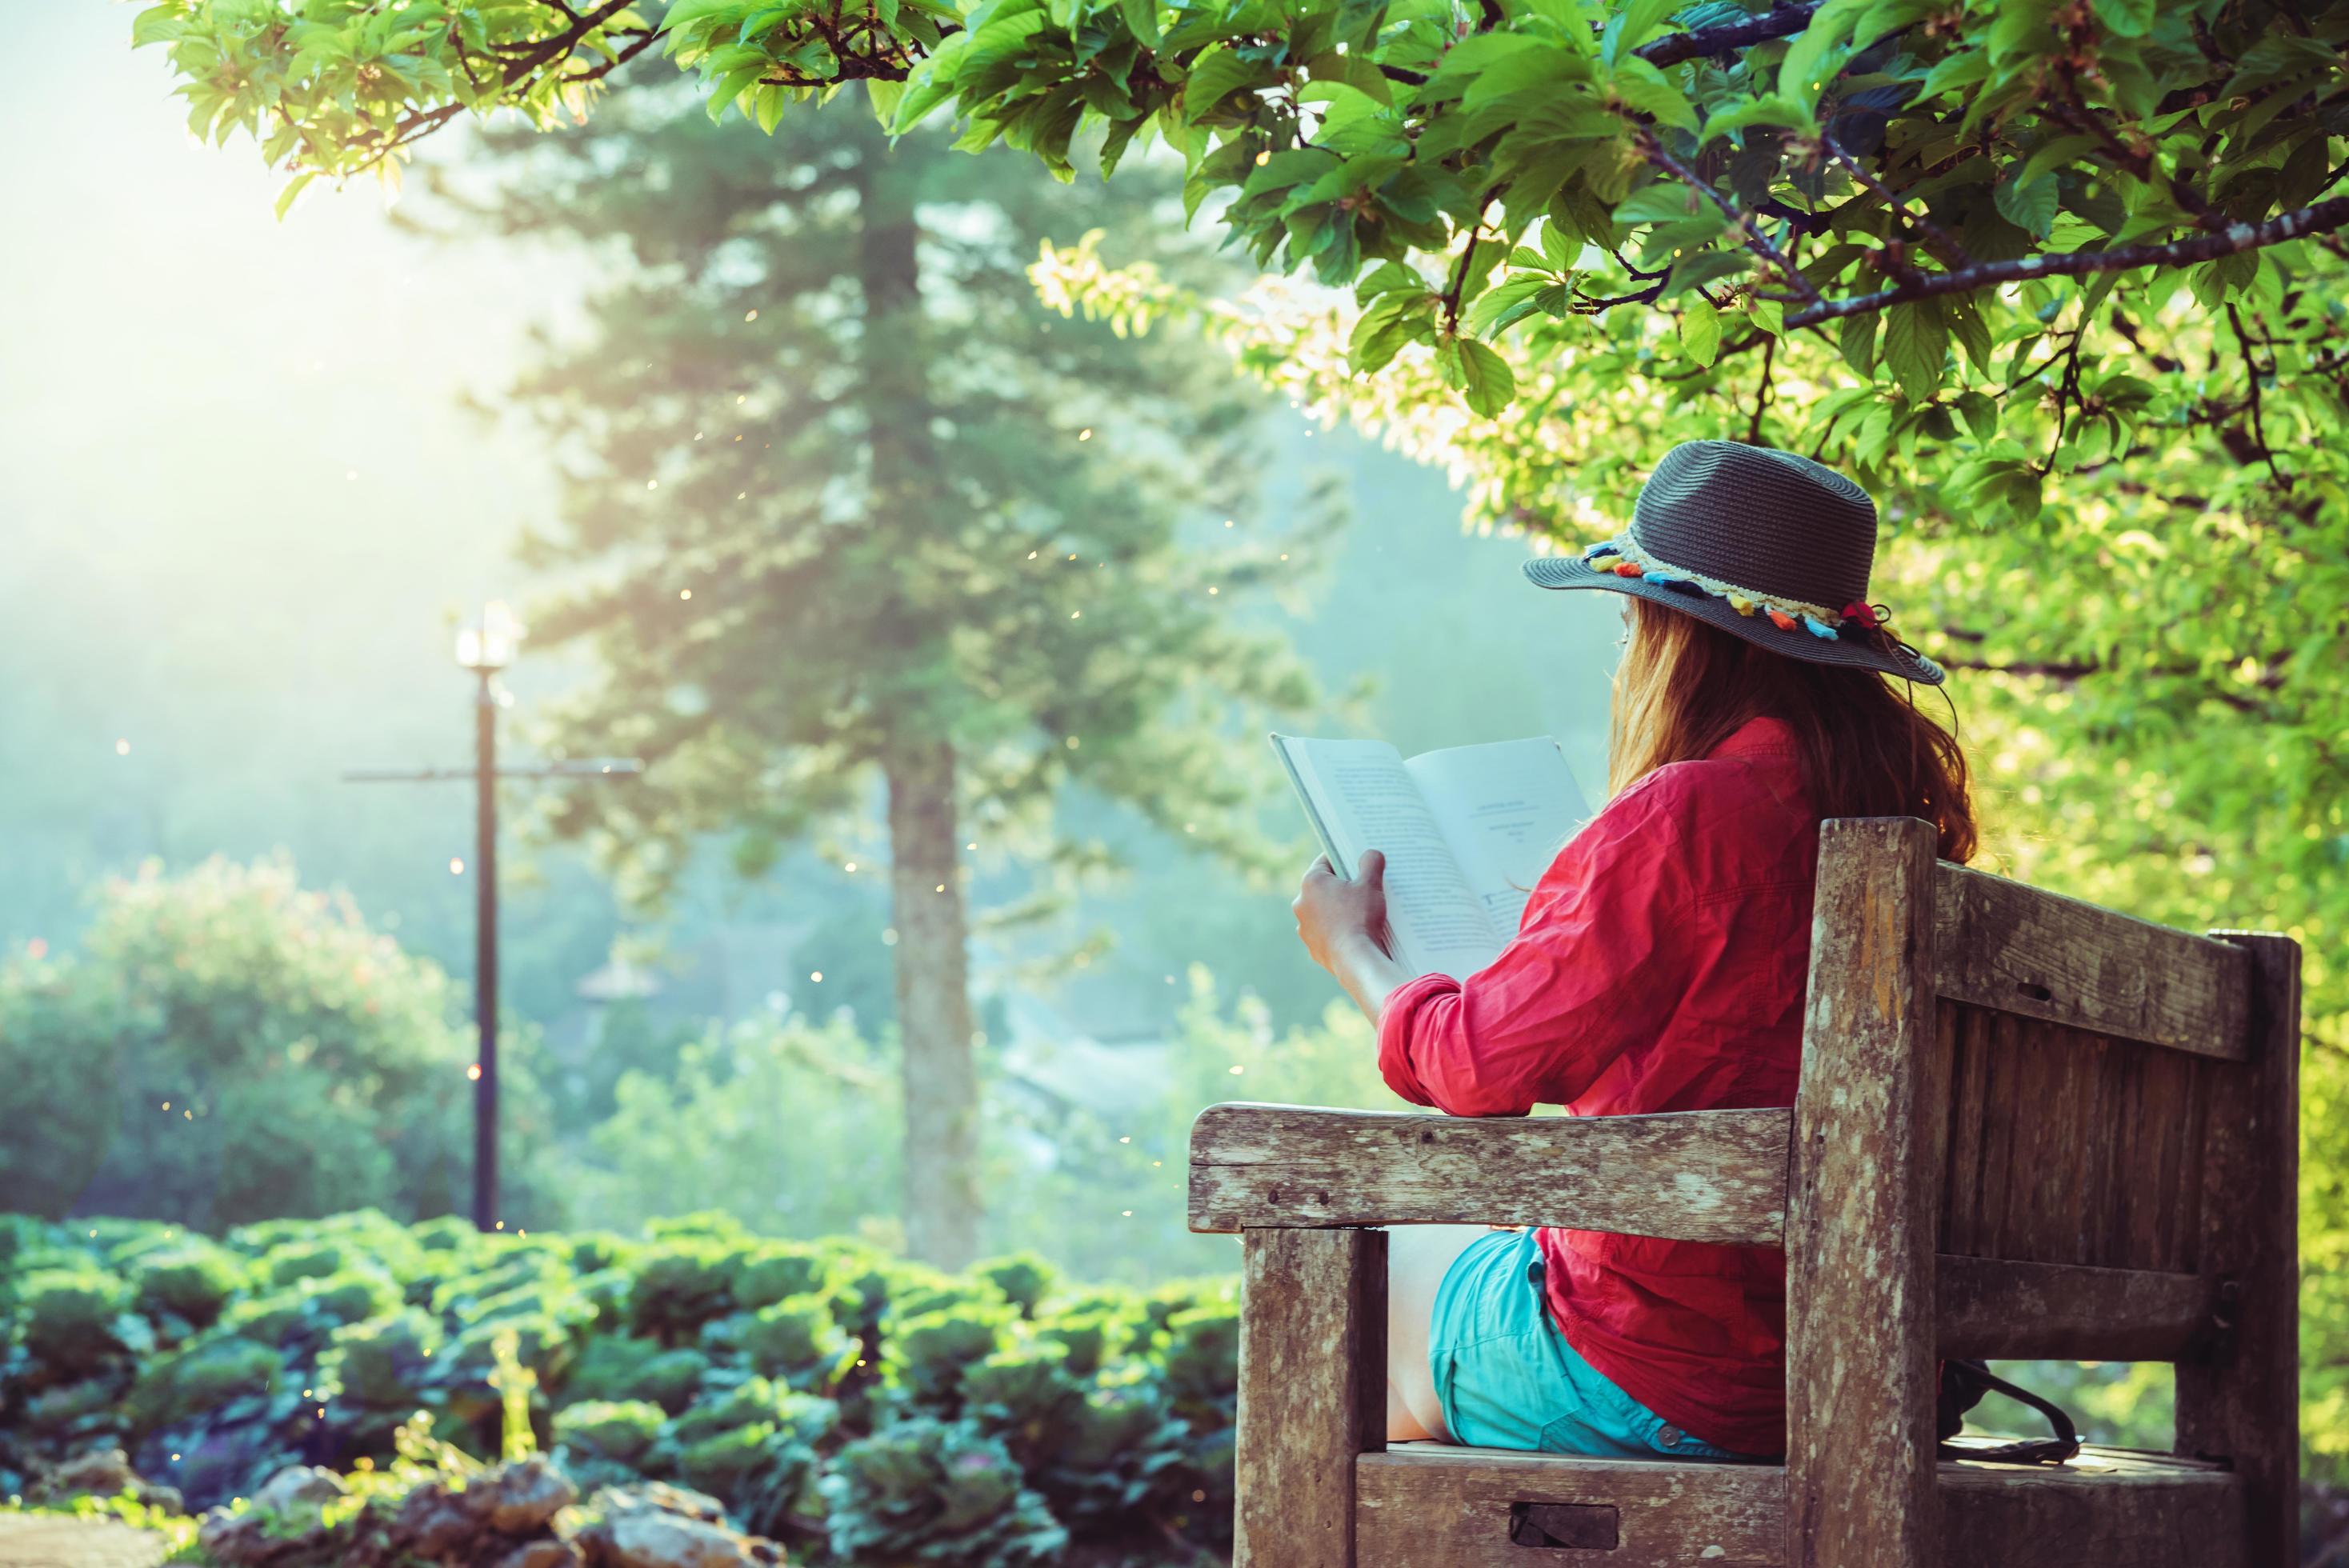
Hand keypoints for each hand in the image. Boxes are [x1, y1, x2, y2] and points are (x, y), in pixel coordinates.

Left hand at [1292, 850, 1393, 974]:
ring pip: (1324, 910)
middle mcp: (1301, 903)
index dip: (1344, 859)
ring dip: (1339, 909)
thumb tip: (1371, 853)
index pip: (1327, 861)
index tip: (1358, 862)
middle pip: (1325, 886)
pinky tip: (1356, 932)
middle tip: (1365, 888)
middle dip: (1343, 886)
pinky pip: (1326, 931)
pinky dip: (1338, 930)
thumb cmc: (1361, 918)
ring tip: (1362, 913)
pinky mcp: (1312, 946)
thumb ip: (1371, 862)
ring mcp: (1304, 926)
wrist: (1355, 959)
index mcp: (1311, 882)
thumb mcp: (1371, 884)